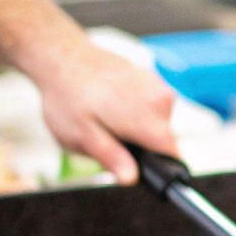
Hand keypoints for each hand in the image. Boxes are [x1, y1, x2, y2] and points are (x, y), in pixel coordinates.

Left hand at [29, 39, 178, 184]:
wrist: (62, 57)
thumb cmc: (68, 98)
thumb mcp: (82, 136)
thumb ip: (111, 158)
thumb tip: (131, 178)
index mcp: (150, 119)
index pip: (173, 156)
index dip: (153, 167)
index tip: (129, 163)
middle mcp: (163, 100)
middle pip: (163, 140)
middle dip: (138, 145)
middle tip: (105, 136)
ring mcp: (159, 85)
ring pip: (157, 123)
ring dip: (135, 127)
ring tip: (104, 117)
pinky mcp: (152, 78)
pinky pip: (150, 106)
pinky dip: (133, 109)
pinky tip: (108, 102)